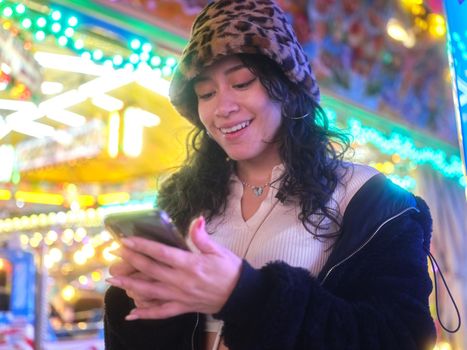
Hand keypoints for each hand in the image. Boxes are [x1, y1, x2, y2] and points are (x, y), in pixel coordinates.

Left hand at [106, 216, 241, 319]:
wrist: (241, 295)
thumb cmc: (230, 270)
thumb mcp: (219, 250)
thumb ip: (203, 237)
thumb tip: (196, 219)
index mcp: (190, 264)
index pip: (161, 253)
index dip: (142, 246)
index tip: (126, 240)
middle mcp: (181, 281)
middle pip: (150, 270)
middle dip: (130, 260)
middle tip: (113, 253)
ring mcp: (180, 296)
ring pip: (150, 292)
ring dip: (129, 286)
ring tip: (112, 281)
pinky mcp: (183, 307)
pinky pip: (161, 313)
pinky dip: (145, 315)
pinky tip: (131, 315)